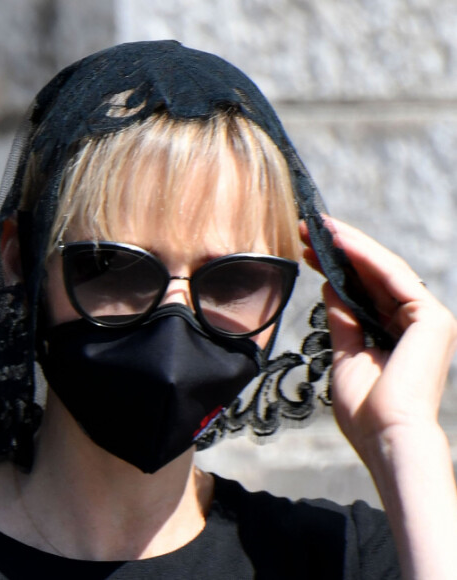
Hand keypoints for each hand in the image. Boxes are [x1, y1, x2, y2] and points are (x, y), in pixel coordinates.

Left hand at [300, 218, 456, 456]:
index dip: (336, 267)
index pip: (364, 289)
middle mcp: (414, 321)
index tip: (306, 250)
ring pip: (383, 269)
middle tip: (307, 228)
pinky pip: (394, 276)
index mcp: (396, 332)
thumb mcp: (344, 352)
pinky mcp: (431, 317)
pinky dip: (365, 257)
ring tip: (317, 227)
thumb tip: (330, 287)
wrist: (385, 437)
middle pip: (373, 275)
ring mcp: (427, 317)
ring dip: (349, 245)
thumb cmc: (365, 409)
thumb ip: (342, 318)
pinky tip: (339, 241)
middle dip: (338, 250)